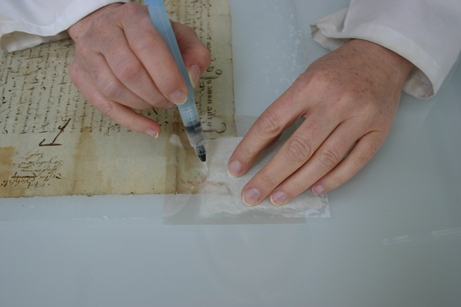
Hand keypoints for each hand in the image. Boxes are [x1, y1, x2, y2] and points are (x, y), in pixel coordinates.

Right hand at [68, 3, 209, 136]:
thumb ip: (194, 54)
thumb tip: (191, 78)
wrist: (110, 27)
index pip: (147, 45)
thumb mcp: (178, 35)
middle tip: (171, 101)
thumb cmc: (149, 35)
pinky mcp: (79, 74)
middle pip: (128, 71)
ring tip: (159, 103)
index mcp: (131, 17)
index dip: (166, 74)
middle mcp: (104, 31)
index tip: (181, 94)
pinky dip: (130, 121)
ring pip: (113, 90)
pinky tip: (150, 127)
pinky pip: (104, 106)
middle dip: (155, 94)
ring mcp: (87, 53)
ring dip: (143, 105)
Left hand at [228, 39, 412, 205]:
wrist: (381, 55)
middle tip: (252, 195)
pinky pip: (354, 163)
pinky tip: (314, 190)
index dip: (250, 148)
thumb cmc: (338, 69)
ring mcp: (359, 118)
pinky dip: (333, 180)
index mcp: (310, 87)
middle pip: (297, 149)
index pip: (272, 122)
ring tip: (277, 198)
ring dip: (297, 184)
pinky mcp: (378, 132)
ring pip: (324, 160)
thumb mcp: (306, 79)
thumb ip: (288, 109)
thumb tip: (265, 146)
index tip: (236, 168)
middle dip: (270, 176)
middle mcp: (335, 103)